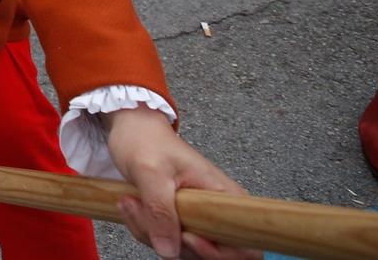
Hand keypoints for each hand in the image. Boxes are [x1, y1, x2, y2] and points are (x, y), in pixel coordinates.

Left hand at [105, 108, 255, 258]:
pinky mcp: (178, 222)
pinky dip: (145, 231)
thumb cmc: (147, 141)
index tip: (187, 237)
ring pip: (182, 251)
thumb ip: (160, 210)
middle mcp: (217, 213)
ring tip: (133, 202)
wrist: (132, 130)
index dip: (218, 252)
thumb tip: (169, 250)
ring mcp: (197, 220)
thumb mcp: (150, 171)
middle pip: (209, 254)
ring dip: (151, 233)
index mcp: (225, 198)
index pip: (245, 246)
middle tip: (143, 209)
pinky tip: (133, 207)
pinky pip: (165, 242)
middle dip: (173, 241)